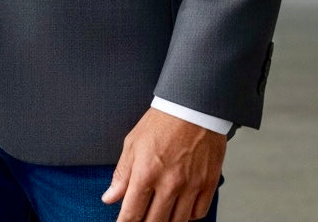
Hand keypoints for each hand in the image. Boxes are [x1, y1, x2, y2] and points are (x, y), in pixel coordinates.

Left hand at [102, 107, 224, 221]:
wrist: (193, 106)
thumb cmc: (162, 121)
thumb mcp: (133, 143)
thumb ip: (122, 174)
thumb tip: (109, 198)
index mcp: (147, 172)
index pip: (132, 213)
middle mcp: (169, 183)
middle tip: (142, 220)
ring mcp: (191, 185)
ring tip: (159, 215)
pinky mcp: (208, 183)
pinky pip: (198, 214)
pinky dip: (188, 217)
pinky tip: (180, 209)